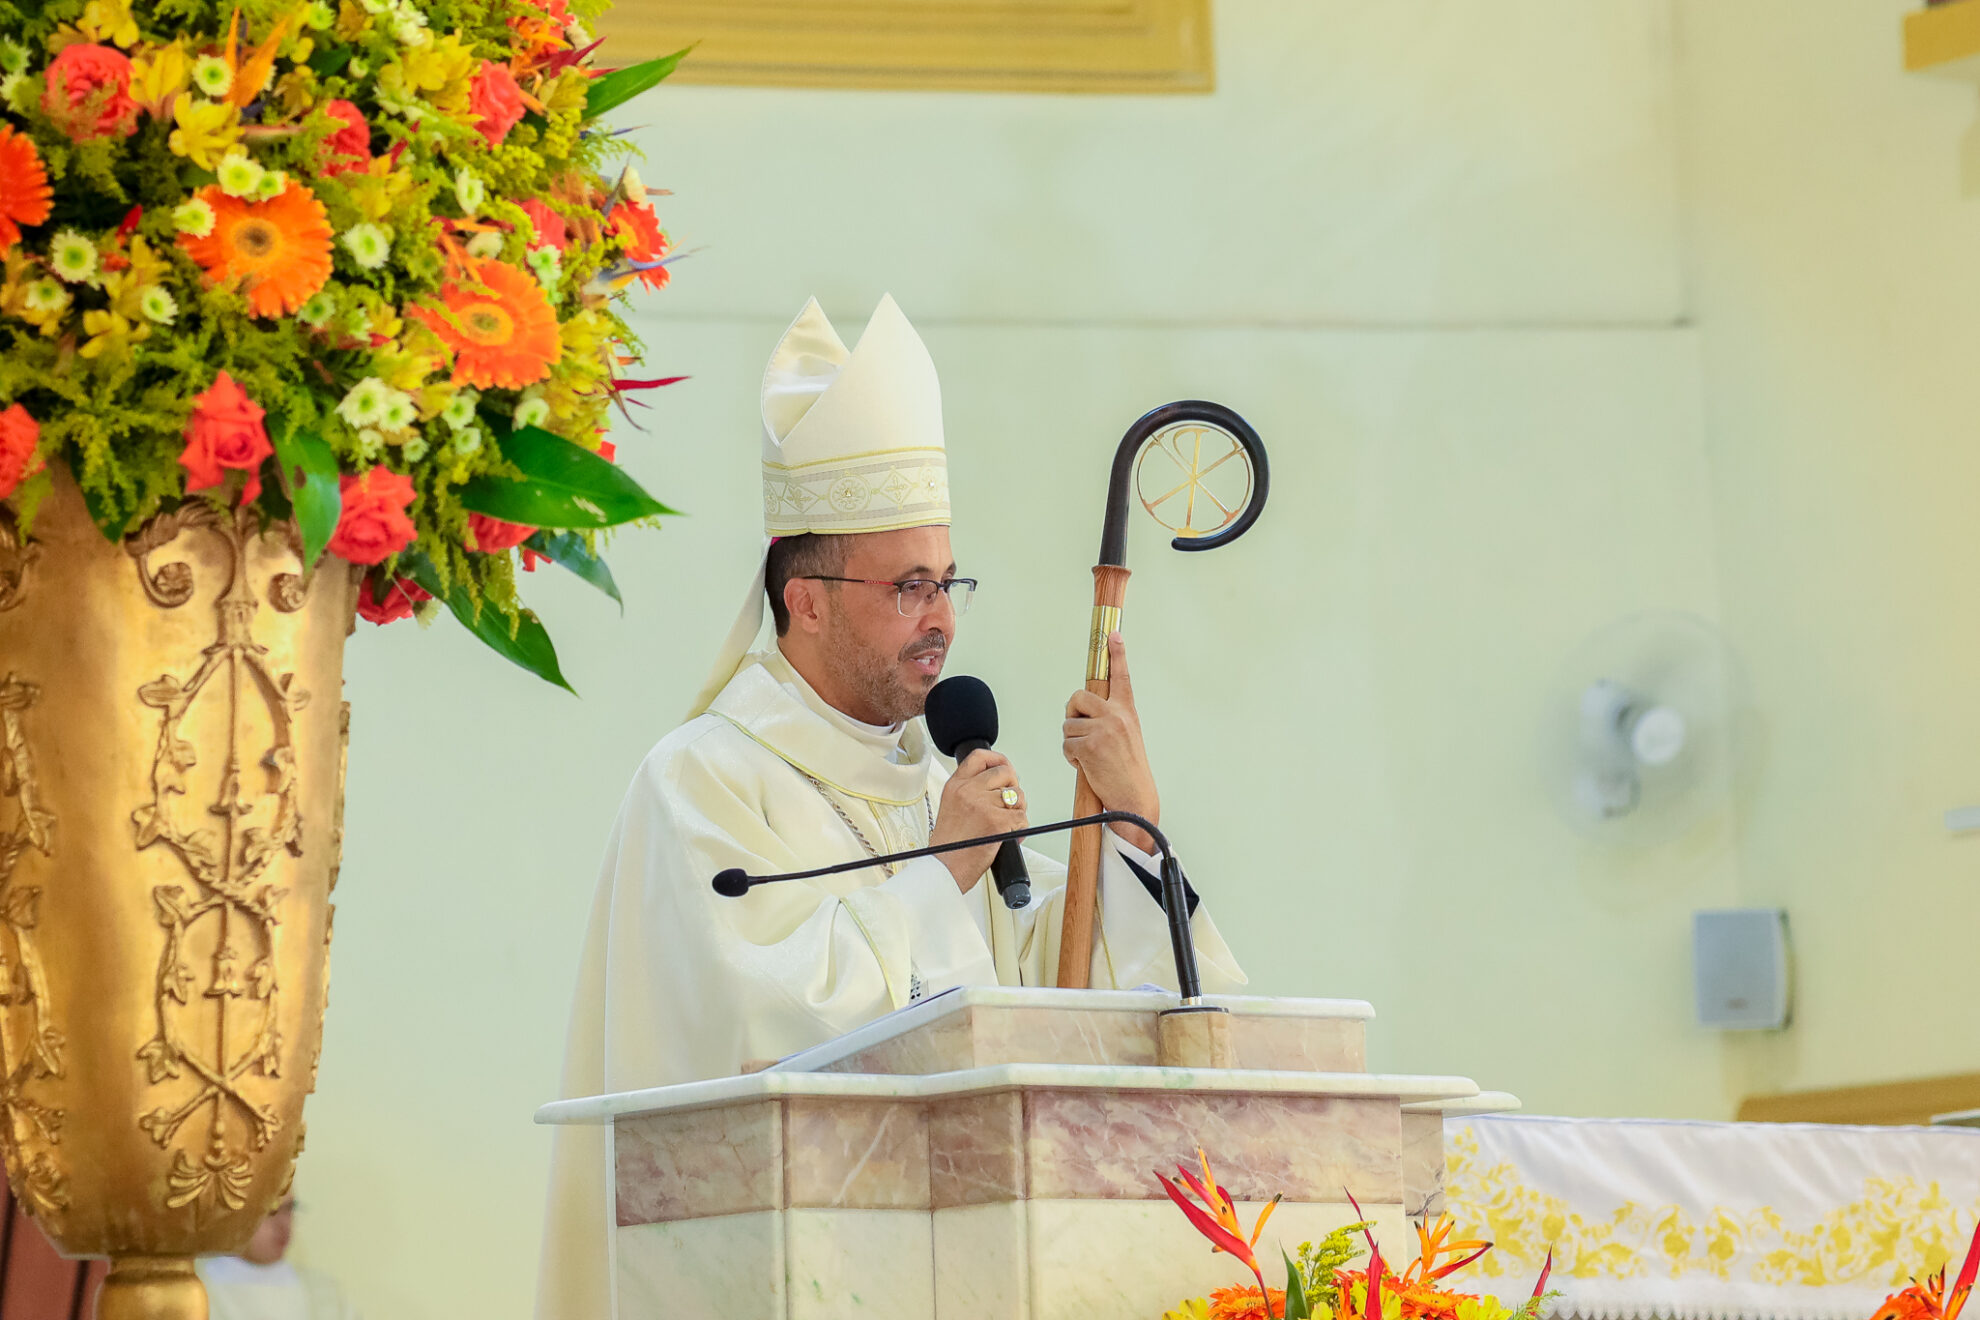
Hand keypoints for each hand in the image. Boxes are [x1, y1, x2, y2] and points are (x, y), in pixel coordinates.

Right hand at [932, 748, 1027, 891]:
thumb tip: (997, 786)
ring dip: (1018, 811)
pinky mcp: (998, 821)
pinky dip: (1020, 830)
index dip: (998, 759)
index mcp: (956, 786)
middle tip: (1009, 805)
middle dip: (1013, 787)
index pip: (980, 757)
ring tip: (1006, 825)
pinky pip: (1022, 817)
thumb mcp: (951, 808)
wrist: (945, 868)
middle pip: (1005, 772)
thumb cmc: (950, 846)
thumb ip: (970, 792)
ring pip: (1017, 796)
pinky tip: (1009, 837)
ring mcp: (984, 805)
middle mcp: (969, 791)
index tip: (1004, 767)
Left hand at [1063, 631, 1159, 852]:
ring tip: (1089, 756)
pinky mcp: (1089, 745)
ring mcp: (1103, 729)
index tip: (1112, 633)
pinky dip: (1071, 757)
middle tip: (1080, 730)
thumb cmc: (1128, 770)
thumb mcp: (1127, 737)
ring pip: (1068, 724)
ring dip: (1072, 742)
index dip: (1117, 654)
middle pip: (1078, 697)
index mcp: (1127, 712)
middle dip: (1072, 713)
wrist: (1134, 798)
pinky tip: (1086, 766)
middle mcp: (1116, 716)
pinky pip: (1067, 744)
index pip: (1121, 677)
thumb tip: (1084, 711)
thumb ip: (1111, 719)